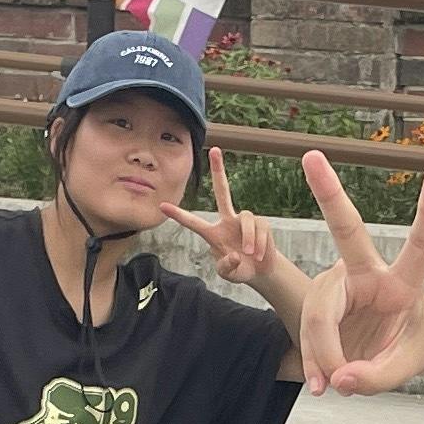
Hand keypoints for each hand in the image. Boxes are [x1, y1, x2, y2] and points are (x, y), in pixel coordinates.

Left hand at [163, 148, 282, 290]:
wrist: (261, 271)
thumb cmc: (239, 269)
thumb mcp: (229, 274)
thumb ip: (226, 267)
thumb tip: (233, 254)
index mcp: (213, 233)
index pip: (193, 222)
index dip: (179, 215)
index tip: (162, 206)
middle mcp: (227, 221)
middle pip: (223, 191)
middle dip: (219, 170)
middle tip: (214, 149)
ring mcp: (244, 221)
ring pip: (246, 218)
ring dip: (250, 239)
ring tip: (251, 254)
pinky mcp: (261, 224)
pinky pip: (260, 229)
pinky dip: (261, 244)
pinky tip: (260, 254)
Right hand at [293, 150, 423, 394]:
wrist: (389, 350)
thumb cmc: (407, 346)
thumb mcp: (407, 365)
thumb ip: (380, 376)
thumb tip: (343, 378)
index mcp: (404, 278)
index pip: (420, 242)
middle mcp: (367, 270)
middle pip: (345, 231)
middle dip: (328, 192)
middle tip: (311, 155)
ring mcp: (338, 282)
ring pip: (320, 314)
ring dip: (323, 356)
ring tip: (330, 388)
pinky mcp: (319, 299)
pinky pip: (307, 332)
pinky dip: (314, 362)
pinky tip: (322, 383)